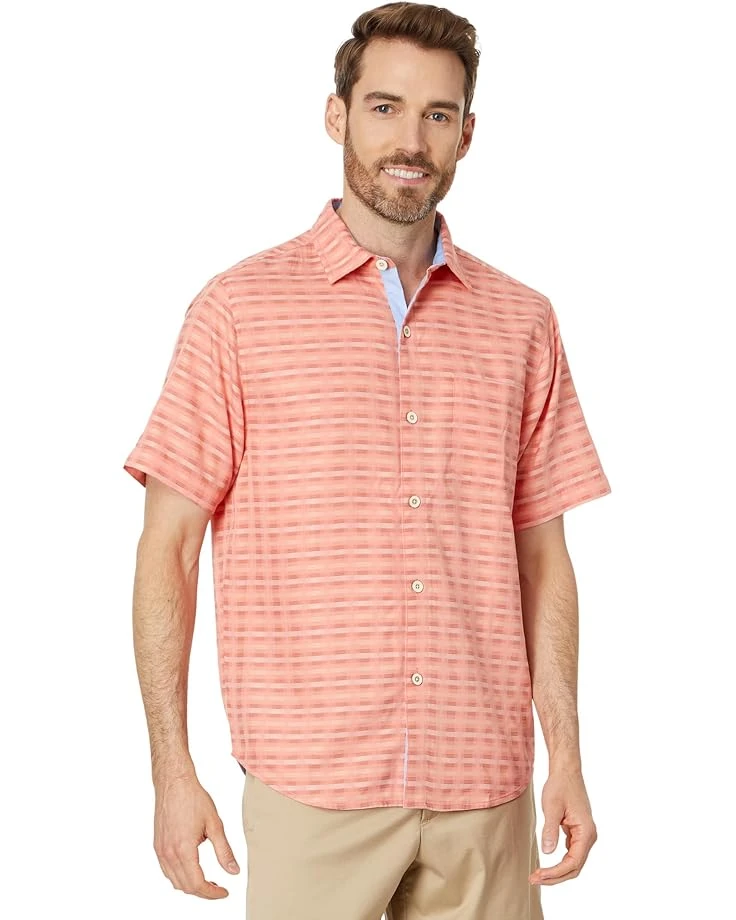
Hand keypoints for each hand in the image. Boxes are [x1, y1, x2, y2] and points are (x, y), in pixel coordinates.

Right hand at [153, 773, 240, 898]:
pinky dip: (180, 876)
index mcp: (183, 850)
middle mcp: (168, 854)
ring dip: (191, 885)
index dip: (212, 893)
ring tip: (207, 880)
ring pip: (174, 881)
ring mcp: (160, 851)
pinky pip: (167, 871)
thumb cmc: (193, 798)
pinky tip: (192, 868)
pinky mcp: (158, 846)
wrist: (174, 783)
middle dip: (203, 892)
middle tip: (218, 887)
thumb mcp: (215, 824)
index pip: (197, 884)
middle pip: (185, 887)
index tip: (224, 892)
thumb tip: (233, 871)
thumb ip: (224, 851)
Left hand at [529, 768, 596, 885]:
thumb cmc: (560, 786)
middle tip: (534, 879)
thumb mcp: (552, 807)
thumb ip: (550, 830)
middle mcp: (589, 836)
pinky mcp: (577, 832)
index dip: (555, 873)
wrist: (566, 771)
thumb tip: (548, 852)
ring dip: (557, 871)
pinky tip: (546, 865)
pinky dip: (559, 862)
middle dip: (555, 876)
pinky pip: (571, 853)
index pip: (573, 863)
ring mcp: (584, 835)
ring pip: (573, 862)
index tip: (538, 875)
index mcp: (586, 832)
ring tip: (537, 875)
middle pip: (575, 867)